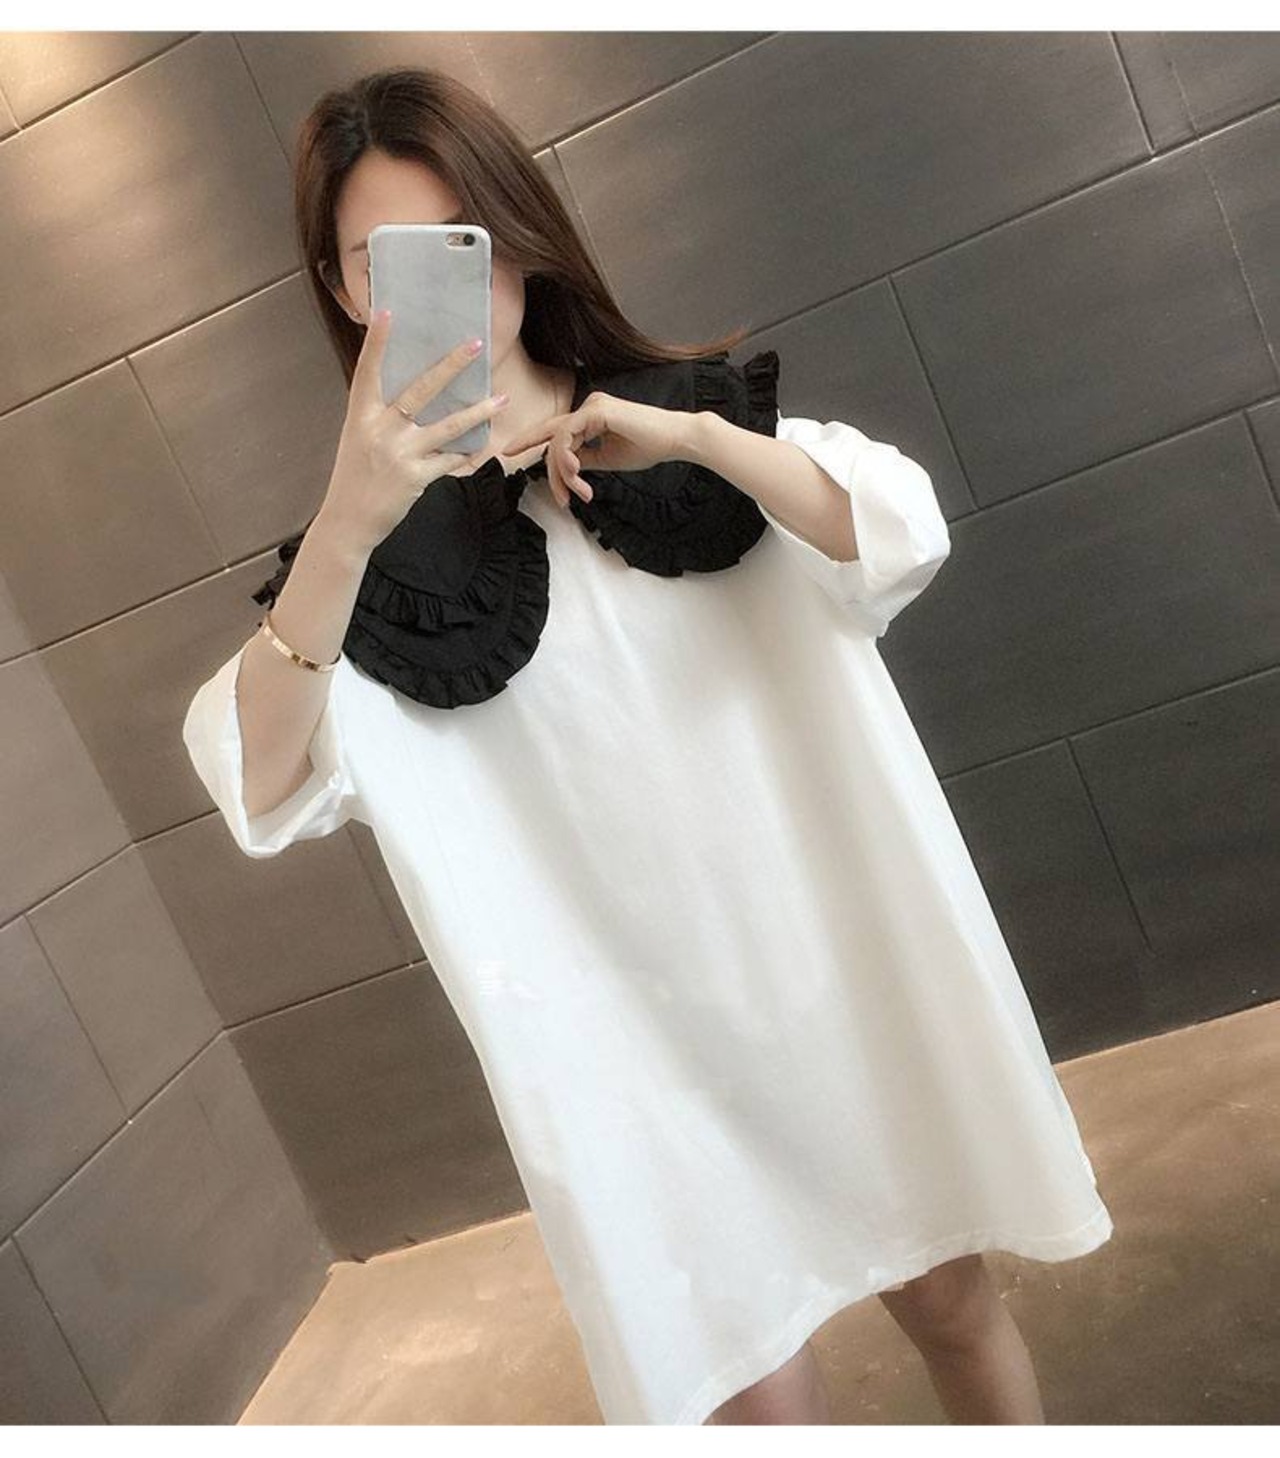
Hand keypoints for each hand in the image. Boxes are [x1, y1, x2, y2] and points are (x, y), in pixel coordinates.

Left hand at [502, 391, 694, 508]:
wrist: (675, 439)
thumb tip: (567, 467)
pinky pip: (568, 436)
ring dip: (562, 472)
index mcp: (591, 416)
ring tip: (575, 493)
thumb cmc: (649, 448)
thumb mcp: (609, 458)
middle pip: (552, 435)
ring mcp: (592, 405)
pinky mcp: (597, 410)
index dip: (532, 440)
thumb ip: (586, 459)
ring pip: (559, 440)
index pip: (557, 430)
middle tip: (534, 478)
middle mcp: (589, 406)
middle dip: (537, 455)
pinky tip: (574, 474)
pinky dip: (567, 458)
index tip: (511, 453)